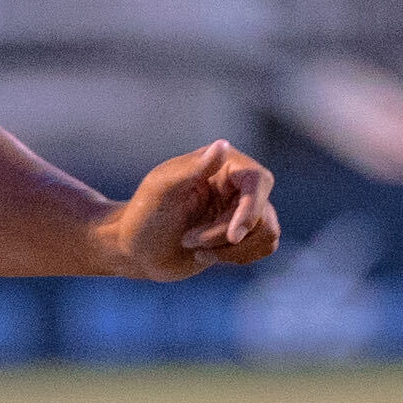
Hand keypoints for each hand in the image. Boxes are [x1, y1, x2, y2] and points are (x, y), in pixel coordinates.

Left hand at [103, 140, 280, 283]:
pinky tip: (208, 256)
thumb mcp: (162, 189)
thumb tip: (223, 145)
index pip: (257, 180)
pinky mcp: (243, 235)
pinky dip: (237, 258)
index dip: (251, 209)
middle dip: (224, 234)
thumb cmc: (144, 215)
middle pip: (260, 213)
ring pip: (266, 233)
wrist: (136, 250)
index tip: (233, 236)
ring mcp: (242, 209)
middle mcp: (238, 183)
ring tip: (194, 248)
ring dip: (230, 250)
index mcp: (222, 163)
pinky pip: (263, 247)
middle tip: (188, 240)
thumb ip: (193, 167)